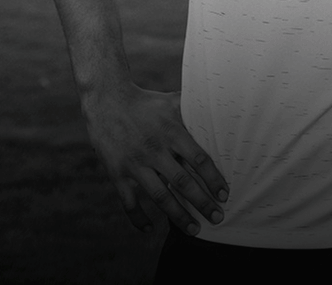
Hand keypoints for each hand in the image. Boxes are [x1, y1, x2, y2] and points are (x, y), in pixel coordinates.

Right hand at [80, 85, 228, 234]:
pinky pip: (129, 202)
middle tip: (218, 218)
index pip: (199, 160)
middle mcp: (155, 150)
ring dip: (178, 216)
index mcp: (172, 132)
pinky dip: (139, 218)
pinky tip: (151, 229)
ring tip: (194, 229)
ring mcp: (135, 164)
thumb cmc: (146, 103)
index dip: (213, 179)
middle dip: (202, 203)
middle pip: (183, 182)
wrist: (106, 101)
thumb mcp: (172, 101)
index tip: (225, 194)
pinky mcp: (117, 173)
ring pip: (160, 196)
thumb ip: (196, 107)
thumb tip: (225, 102)